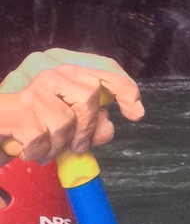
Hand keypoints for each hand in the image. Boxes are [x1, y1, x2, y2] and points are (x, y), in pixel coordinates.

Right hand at [0, 51, 143, 163]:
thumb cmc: (27, 125)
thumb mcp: (61, 123)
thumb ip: (88, 124)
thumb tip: (108, 127)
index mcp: (64, 72)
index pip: (103, 71)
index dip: (124, 88)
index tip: (136, 112)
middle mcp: (49, 72)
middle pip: (89, 96)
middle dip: (86, 128)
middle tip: (76, 147)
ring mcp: (33, 89)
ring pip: (65, 121)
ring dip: (56, 146)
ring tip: (45, 151)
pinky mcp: (18, 109)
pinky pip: (42, 137)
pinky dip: (37, 152)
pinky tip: (29, 152)